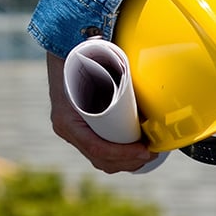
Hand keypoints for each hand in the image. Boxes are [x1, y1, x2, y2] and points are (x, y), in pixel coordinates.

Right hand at [46, 51, 157, 172]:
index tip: (144, 150)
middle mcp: (67, 130)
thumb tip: (137, 67)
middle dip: (128, 161)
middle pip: (99, 158)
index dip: (121, 153)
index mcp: (67, 119)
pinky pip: (97, 151)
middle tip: (152, 152)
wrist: (63, 54)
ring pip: (99, 159)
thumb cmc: (81, 59)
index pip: (95, 146)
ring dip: (124, 162)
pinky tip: (133, 153)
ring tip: (147, 153)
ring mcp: (72, 132)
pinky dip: (116, 156)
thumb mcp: (94, 64)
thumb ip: (112, 66)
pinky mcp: (80, 130)